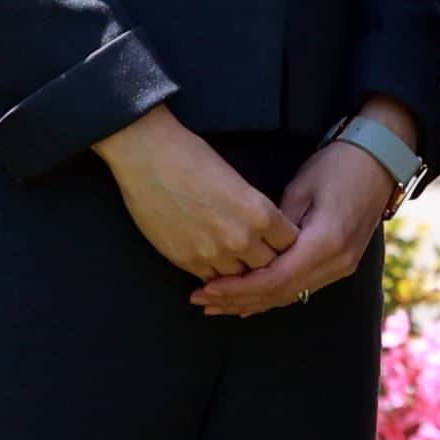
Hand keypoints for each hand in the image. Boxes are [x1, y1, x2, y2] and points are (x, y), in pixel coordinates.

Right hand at [92, 107, 294, 284]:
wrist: (150, 160)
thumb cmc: (194, 159)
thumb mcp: (240, 184)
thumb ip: (256, 213)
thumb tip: (264, 231)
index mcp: (261, 214)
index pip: (289, 243)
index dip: (286, 243)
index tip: (280, 241)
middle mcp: (241, 239)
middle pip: (269, 267)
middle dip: (267, 263)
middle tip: (261, 257)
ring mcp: (212, 254)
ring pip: (240, 279)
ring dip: (240, 272)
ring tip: (238, 263)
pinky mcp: (186, 261)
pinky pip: (211, 280)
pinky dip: (216, 276)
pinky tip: (215, 265)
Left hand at [193, 132, 400, 317]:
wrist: (381, 159)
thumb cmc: (338, 165)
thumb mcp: (300, 189)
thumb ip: (274, 227)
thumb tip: (247, 252)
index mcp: (325, 242)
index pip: (273, 279)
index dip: (237, 289)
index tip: (206, 289)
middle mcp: (337, 262)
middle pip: (280, 294)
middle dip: (238, 300)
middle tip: (201, 300)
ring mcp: (343, 266)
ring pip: (290, 295)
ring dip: (252, 303)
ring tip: (216, 305)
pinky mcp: (342, 264)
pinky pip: (301, 287)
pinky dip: (272, 296)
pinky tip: (247, 303)